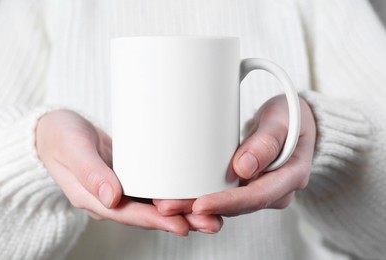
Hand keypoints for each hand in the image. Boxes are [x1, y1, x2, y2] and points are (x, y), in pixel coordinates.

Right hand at [35, 109, 221, 234]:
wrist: (56, 131)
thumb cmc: (60, 137)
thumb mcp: (72, 149)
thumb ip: (90, 172)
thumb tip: (112, 198)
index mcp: (95, 199)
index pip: (130, 214)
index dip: (157, 221)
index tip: (183, 225)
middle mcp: (112, 198)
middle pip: (149, 214)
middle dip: (181, 219)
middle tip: (212, 222)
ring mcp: (122, 188)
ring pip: (155, 204)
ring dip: (182, 209)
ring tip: (212, 213)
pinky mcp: (130, 175)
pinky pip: (153, 188)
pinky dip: (173, 192)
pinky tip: (193, 191)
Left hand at [155, 95, 315, 218]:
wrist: (298, 121)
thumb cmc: (292, 116)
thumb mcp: (284, 119)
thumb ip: (267, 141)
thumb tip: (244, 168)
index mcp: (291, 176)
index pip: (256, 196)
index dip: (226, 202)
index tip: (198, 204)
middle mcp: (276, 190)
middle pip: (238, 206)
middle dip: (202, 209)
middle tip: (167, 207)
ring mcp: (262, 189)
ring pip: (229, 205)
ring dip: (198, 207)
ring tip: (167, 204)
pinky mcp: (250, 185)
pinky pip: (227, 196)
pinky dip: (205, 197)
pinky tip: (182, 197)